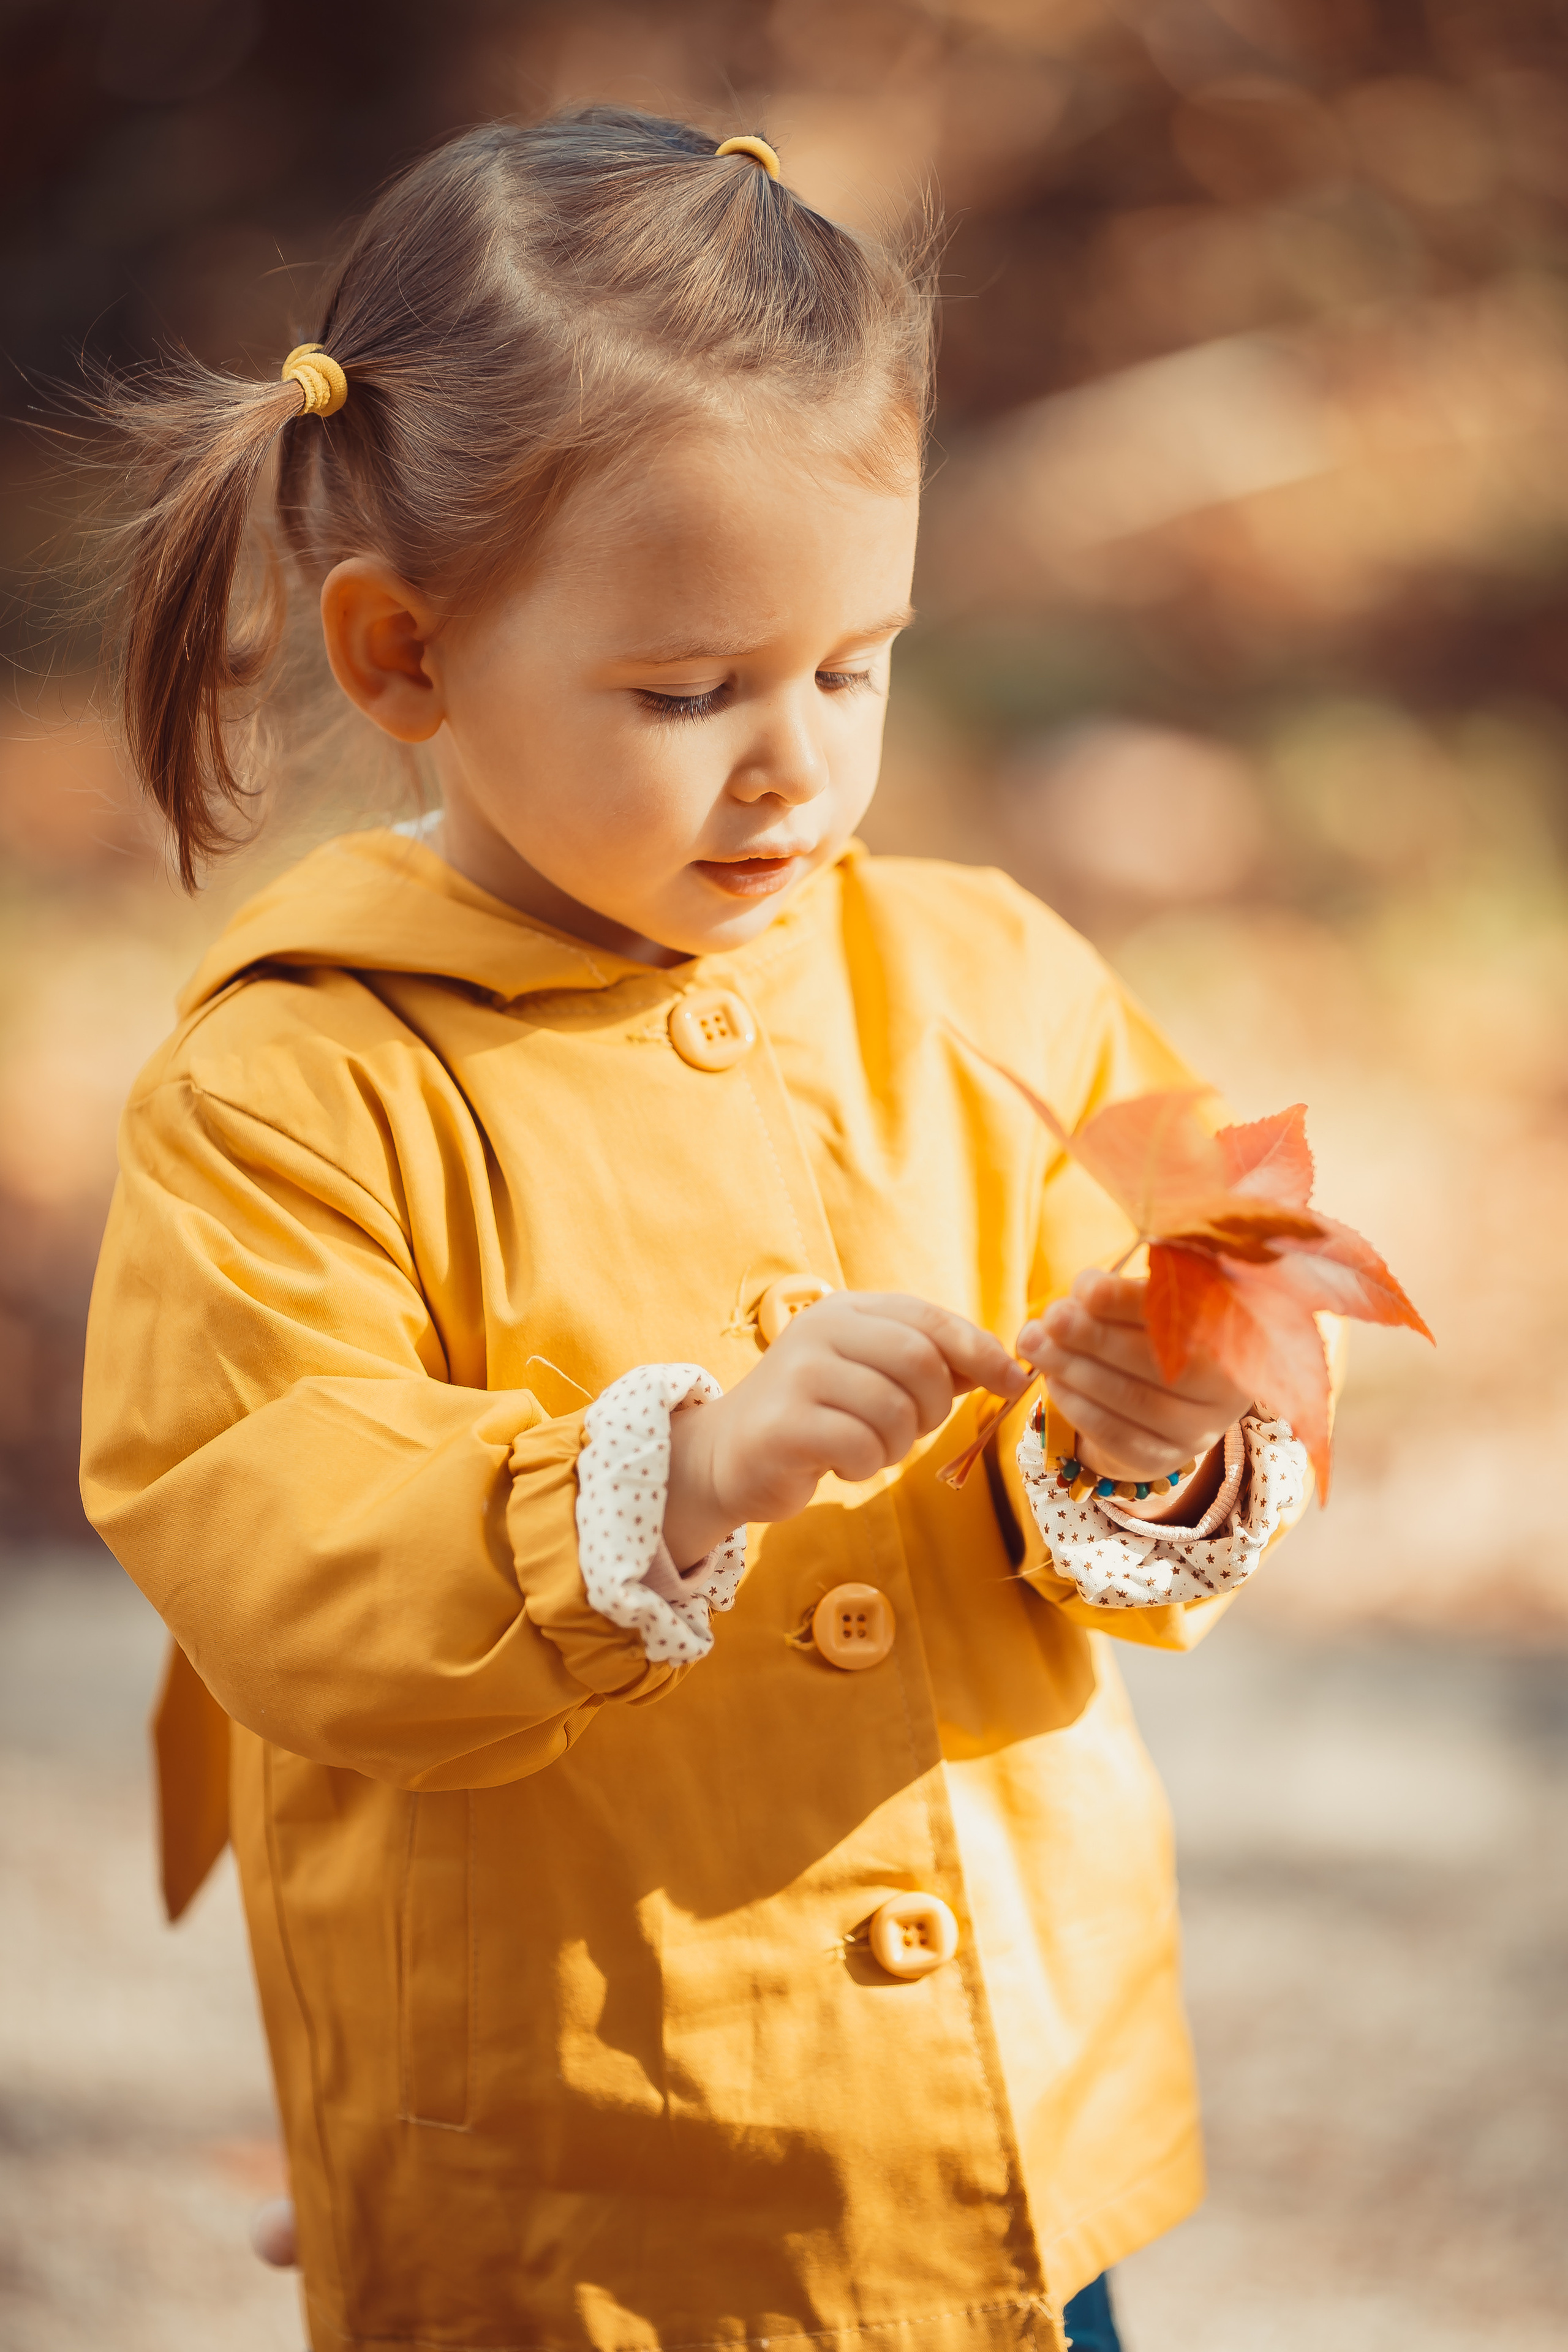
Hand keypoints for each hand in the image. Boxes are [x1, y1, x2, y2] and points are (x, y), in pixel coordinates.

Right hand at [665, 1292, 1026, 1563]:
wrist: (728, 1454)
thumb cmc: (818, 1415)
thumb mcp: (874, 1375)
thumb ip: (933, 1364)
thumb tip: (1008, 1364)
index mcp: (848, 1311)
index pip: (929, 1319)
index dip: (980, 1350)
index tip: (1015, 1382)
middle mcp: (820, 1331)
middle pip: (919, 1362)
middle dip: (935, 1407)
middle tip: (913, 1429)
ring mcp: (798, 1375)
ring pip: (894, 1411)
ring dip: (897, 1444)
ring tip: (869, 1447)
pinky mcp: (784, 1424)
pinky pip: (861, 1448)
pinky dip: (865, 1466)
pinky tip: (840, 1463)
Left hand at [1017, 1270, 1250, 1482]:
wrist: (1148, 1398)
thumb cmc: (1144, 1333)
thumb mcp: (1140, 1304)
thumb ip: (1118, 1294)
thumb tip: (1083, 1293)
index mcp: (1233, 1336)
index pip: (1184, 1316)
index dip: (1130, 1302)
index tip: (1083, 1289)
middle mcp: (1228, 1389)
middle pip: (1158, 1363)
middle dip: (1094, 1337)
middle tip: (1050, 1318)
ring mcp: (1199, 1431)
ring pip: (1134, 1400)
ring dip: (1076, 1369)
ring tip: (1036, 1343)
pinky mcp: (1165, 1459)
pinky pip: (1116, 1435)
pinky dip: (1077, 1406)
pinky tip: (1052, 1382)